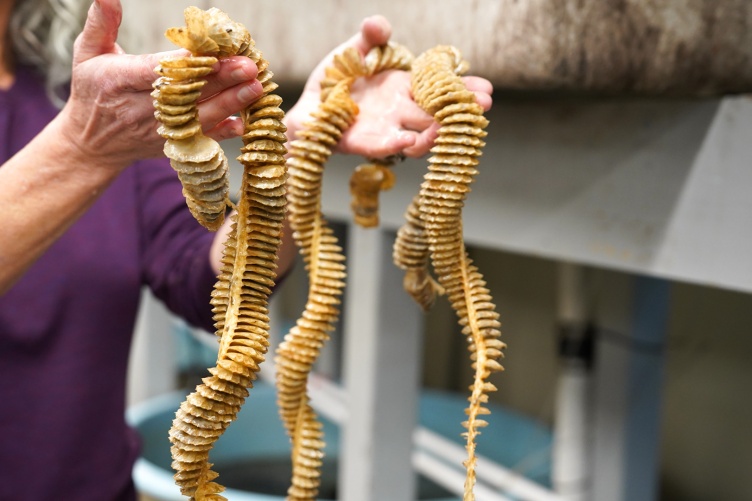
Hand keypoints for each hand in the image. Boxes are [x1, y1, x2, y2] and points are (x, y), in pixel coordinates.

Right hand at [54, 0, 263, 170]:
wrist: (91, 144)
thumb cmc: (91, 90)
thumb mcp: (86, 54)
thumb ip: (101, 23)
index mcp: (120, 81)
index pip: (157, 72)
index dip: (186, 65)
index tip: (213, 54)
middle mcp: (141, 109)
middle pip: (186, 94)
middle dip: (220, 80)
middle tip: (249, 66)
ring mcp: (159, 131)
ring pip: (199, 118)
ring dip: (230, 103)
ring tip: (256, 87)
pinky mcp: (171, 145)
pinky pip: (201, 140)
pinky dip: (223, 132)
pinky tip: (245, 122)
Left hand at [284, 15, 492, 159]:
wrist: (309, 104)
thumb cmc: (336, 78)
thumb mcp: (354, 50)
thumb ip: (370, 36)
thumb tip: (379, 25)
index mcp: (404, 87)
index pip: (441, 89)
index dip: (464, 88)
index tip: (486, 88)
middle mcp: (401, 111)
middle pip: (438, 115)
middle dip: (462, 111)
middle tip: (483, 106)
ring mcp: (386, 130)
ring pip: (419, 138)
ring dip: (435, 133)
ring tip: (446, 125)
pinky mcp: (365, 144)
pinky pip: (385, 147)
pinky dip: (397, 145)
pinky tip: (407, 141)